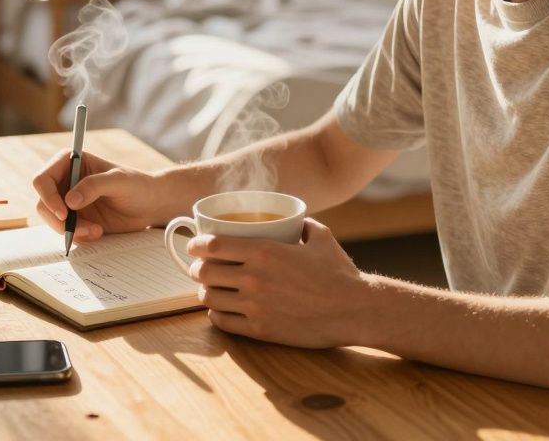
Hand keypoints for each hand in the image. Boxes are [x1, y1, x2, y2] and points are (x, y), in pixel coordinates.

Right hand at [31, 149, 171, 242]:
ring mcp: (69, 202)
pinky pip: (66, 232)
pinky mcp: (76, 219)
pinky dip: (79, 236)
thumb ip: (94, 186)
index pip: (43, 179)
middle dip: (59, 220)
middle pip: (43, 203)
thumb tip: (69, 200)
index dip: (48, 197)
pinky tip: (98, 232)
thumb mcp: (119, 180)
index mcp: (70, 163)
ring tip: (96, 230)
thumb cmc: (138, 185)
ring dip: (71, 230)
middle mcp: (65, 181)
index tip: (65, 212)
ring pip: (52, 220)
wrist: (150, 205)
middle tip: (81, 229)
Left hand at [186, 219, 368, 347]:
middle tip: (199, 268)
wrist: (355, 310)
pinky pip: (223, 322)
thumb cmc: (339, 273)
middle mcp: (254, 278)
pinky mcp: (261, 330)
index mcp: (264, 252)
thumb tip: (295, 219)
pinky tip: (221, 309)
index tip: (193, 245)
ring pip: (209, 298)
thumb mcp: (321, 238)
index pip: (213, 246)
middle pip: (204, 272)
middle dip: (196, 269)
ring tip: (209, 289)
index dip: (197, 245)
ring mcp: (255, 306)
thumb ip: (302, 224)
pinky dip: (216, 314)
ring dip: (205, 292)